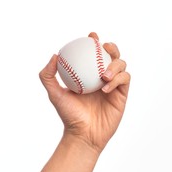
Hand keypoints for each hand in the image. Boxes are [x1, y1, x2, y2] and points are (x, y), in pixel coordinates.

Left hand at [39, 32, 129, 153]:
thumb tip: (54, 55)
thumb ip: (48, 76)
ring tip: (104, 75)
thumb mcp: (54, 94)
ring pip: (122, 65)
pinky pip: (124, 81)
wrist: (83, 134)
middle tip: (103, 47)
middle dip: (111, 47)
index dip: (95, 41)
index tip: (91, 36)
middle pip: (112, 55)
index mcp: (89, 74)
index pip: (94, 54)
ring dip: (115, 65)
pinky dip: (117, 80)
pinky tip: (105, 87)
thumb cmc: (68, 114)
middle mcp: (102, 78)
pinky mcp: (122, 95)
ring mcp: (114, 86)